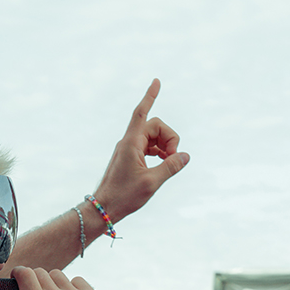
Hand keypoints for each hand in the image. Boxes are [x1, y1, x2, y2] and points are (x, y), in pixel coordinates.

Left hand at [89, 79, 188, 222]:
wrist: (104, 208)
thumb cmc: (124, 196)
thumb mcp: (152, 182)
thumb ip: (170, 167)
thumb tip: (185, 156)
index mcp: (131, 143)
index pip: (141, 113)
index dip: (150, 96)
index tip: (157, 81)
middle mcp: (128, 142)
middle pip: (155, 126)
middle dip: (169, 138)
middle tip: (173, 158)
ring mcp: (129, 149)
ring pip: (153, 136)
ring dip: (165, 146)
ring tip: (169, 163)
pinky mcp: (130, 157)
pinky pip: (149, 146)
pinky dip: (159, 152)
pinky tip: (164, 163)